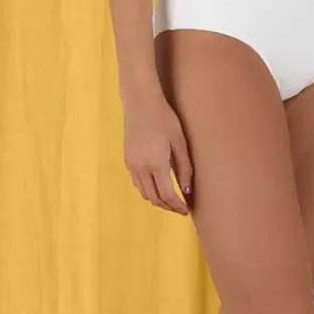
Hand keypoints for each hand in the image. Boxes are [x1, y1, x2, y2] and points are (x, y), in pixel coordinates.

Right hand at [123, 94, 192, 214]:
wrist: (141, 103)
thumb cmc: (165, 119)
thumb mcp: (180, 143)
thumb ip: (184, 168)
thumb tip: (187, 191)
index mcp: (156, 164)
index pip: (167, 195)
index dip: (177, 206)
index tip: (186, 210)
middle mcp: (141, 167)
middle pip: (154, 198)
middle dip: (168, 207)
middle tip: (180, 208)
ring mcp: (132, 164)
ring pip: (144, 192)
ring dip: (157, 200)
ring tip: (171, 199)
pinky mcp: (127, 160)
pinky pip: (137, 183)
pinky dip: (148, 190)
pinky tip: (158, 186)